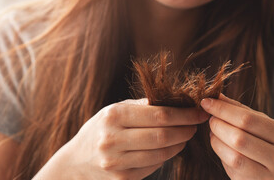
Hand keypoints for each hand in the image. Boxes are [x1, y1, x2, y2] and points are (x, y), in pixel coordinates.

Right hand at [39, 98, 208, 179]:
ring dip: (179, 144)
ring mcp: (117, 162)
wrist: (75, 162)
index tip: (198, 111)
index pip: (159, 115)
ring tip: (185, 136)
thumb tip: (175, 101)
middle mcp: (113, 139)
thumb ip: (142, 106)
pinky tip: (170, 148)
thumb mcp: (114, 110)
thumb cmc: (99, 129)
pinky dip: (166, 156)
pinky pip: (153, 166)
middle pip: (163, 135)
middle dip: (186, 130)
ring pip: (161, 153)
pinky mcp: (122, 179)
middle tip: (196, 125)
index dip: (184, 114)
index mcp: (113, 116)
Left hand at [200, 93, 273, 179]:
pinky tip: (220, 147)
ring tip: (214, 132)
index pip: (248, 119)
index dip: (223, 110)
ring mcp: (269, 178)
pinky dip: (221, 155)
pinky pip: (232, 170)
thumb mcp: (269, 126)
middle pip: (239, 138)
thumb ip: (243, 111)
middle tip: (211, 119)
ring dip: (216, 141)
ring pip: (233, 157)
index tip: (207, 102)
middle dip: (218, 125)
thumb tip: (217, 96)